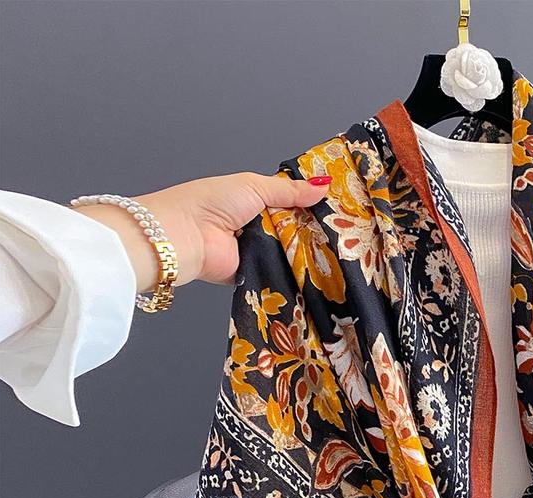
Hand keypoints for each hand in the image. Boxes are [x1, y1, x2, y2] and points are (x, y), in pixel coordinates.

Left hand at [76, 172, 329, 291]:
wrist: (183, 237)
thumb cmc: (211, 202)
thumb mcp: (254, 186)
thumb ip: (289, 190)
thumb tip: (324, 185)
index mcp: (253, 201)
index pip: (291, 205)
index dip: (313, 207)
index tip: (342, 211)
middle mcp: (256, 227)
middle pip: (293, 231)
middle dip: (314, 234)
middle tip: (349, 237)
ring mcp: (254, 253)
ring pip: (288, 255)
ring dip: (305, 256)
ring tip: (340, 256)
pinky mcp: (252, 276)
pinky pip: (276, 276)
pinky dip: (291, 275)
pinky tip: (318, 276)